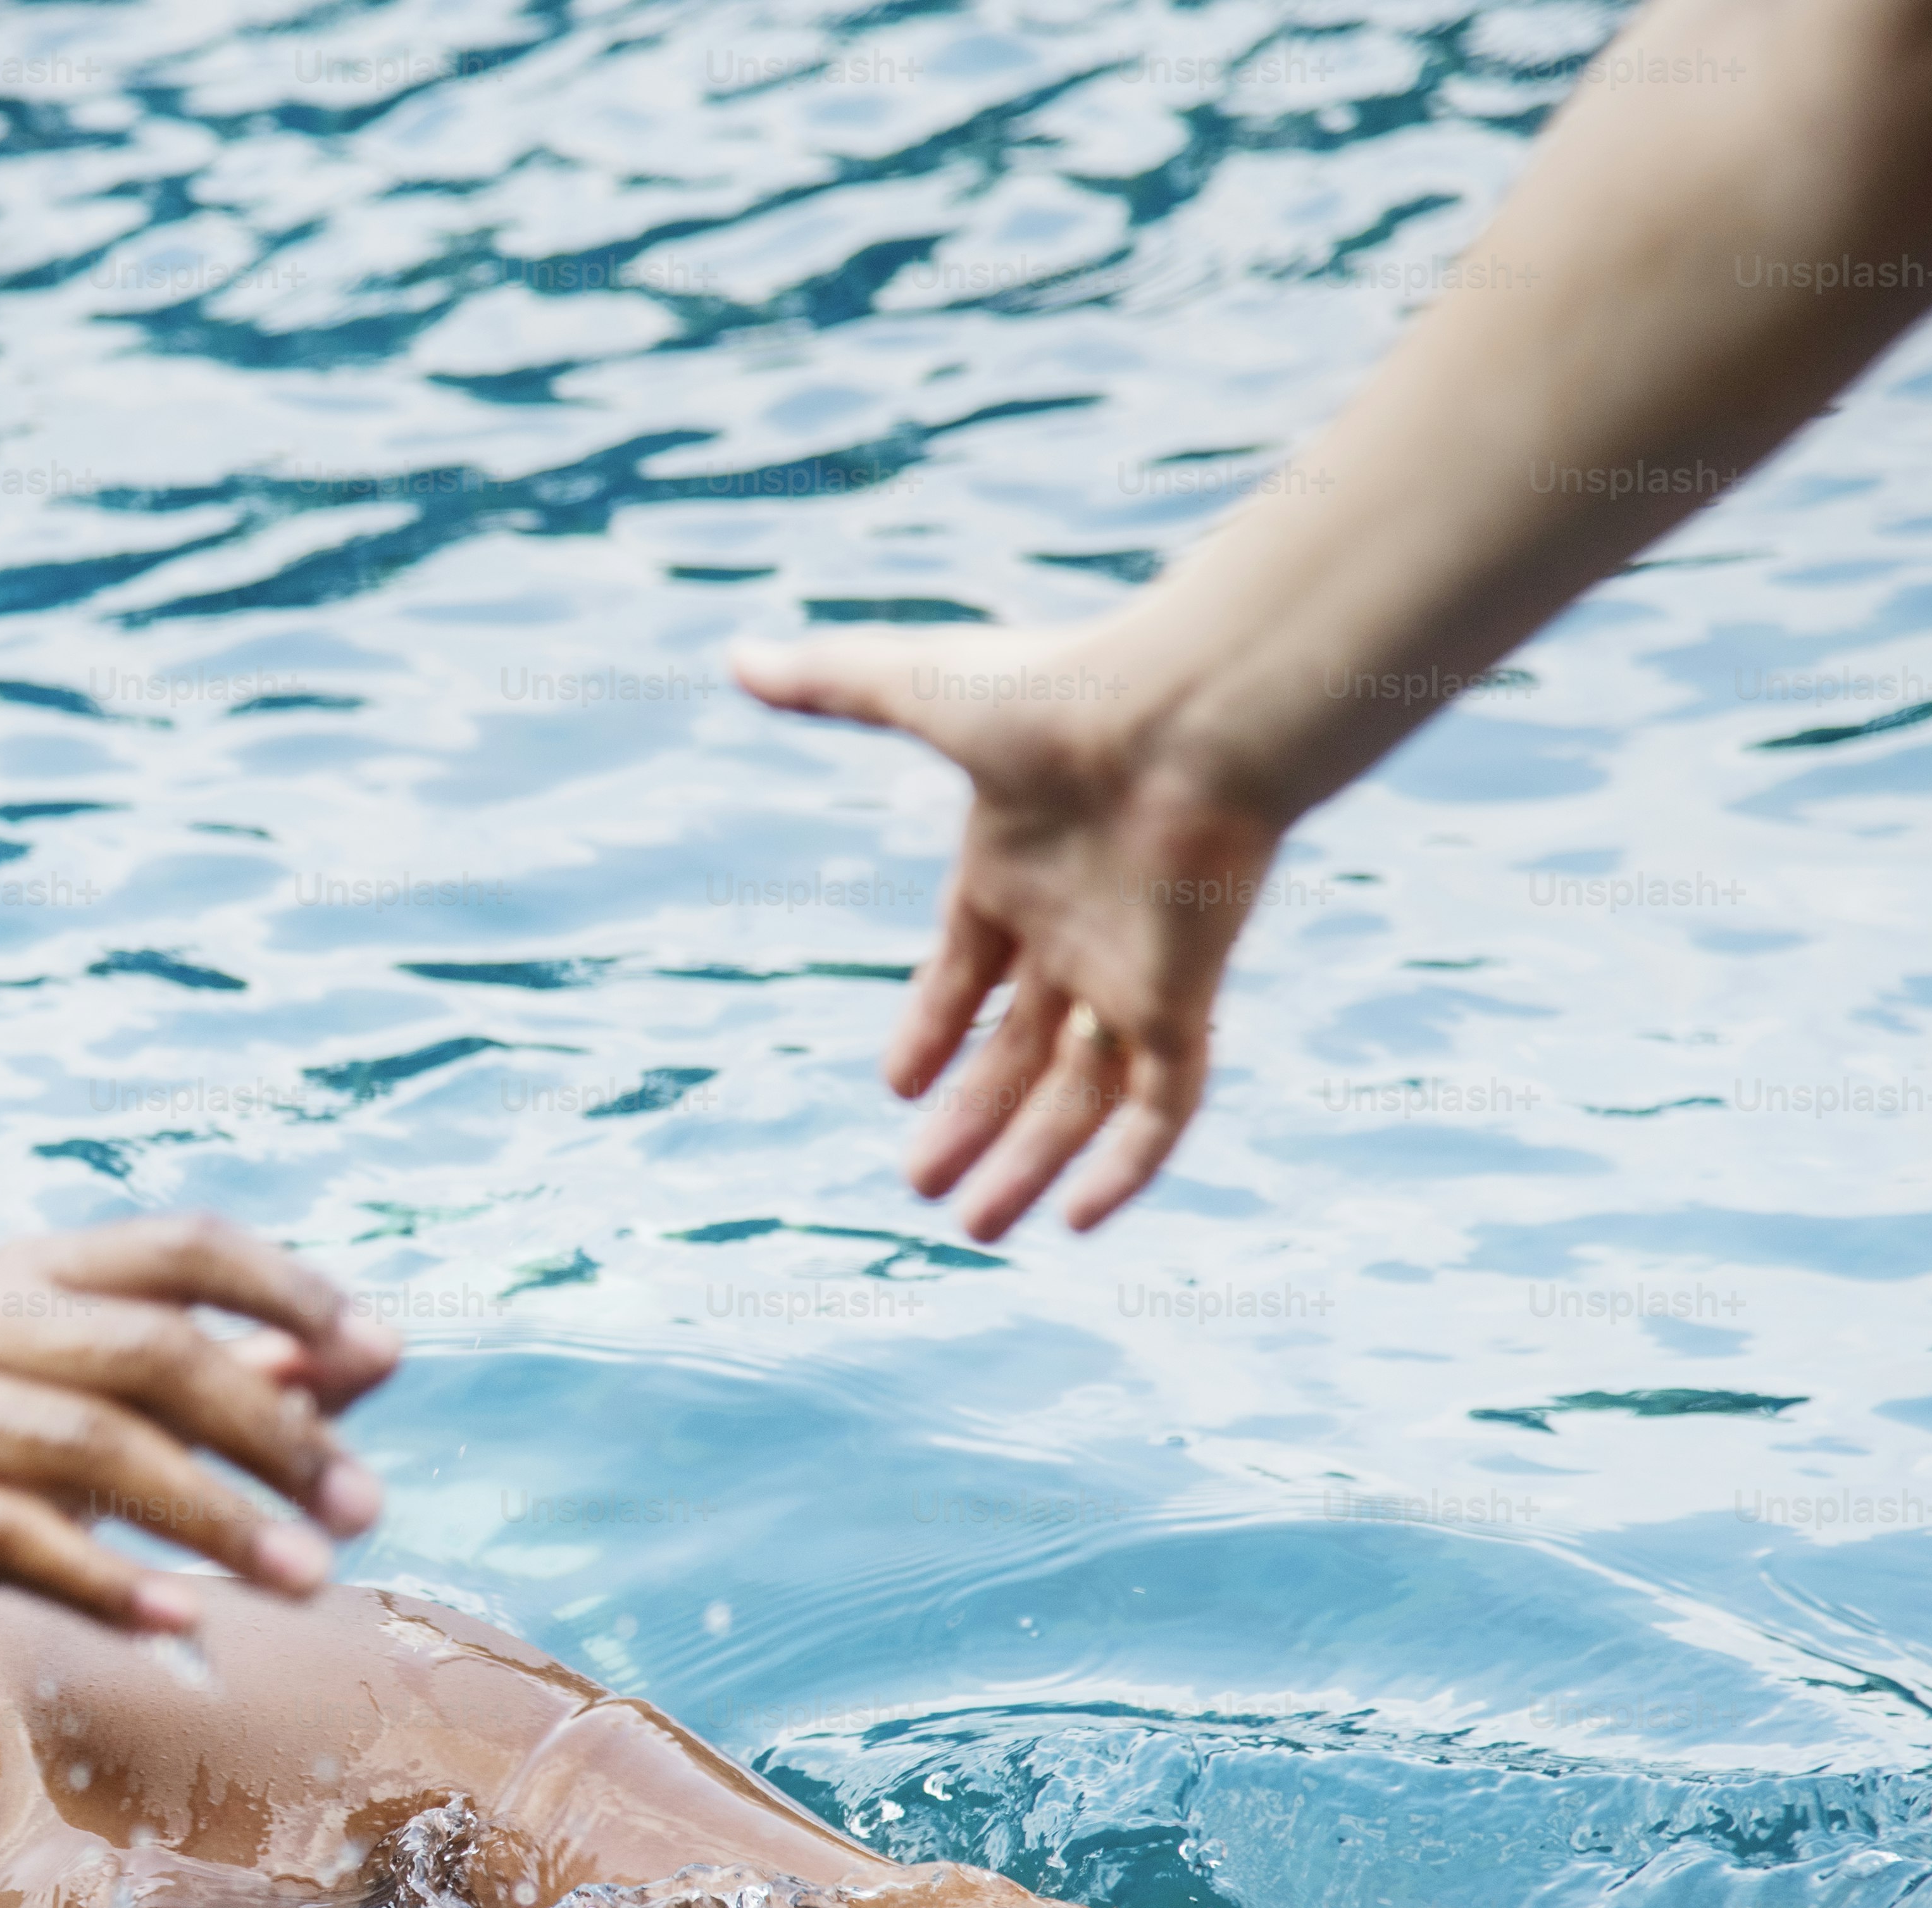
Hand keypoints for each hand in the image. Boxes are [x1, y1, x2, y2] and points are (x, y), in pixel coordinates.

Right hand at [0, 1214, 394, 1661]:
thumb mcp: (96, 1413)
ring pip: (96, 1446)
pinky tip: (184, 1620)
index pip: (182, 1248)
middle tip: (364, 1509)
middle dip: (274, 1432)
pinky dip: (109, 1579)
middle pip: (155, 1352)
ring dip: (217, 1518)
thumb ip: (229, 1377)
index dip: (289, 1291)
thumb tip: (375, 1354)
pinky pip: (15, 1538)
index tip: (381, 1353)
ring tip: (310, 1581)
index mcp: (34, 1273)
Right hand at [733, 623, 1286, 1240]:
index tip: (895, 1087)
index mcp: (1017, 866)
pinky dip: (1124, 1168)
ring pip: (1081, 1093)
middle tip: (921, 1189)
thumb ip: (833, 684)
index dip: (933, 1026)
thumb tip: (736, 653)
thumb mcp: (923, 689)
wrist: (1195, 708)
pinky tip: (1077, 1222)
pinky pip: (1160, 1107)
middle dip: (972, 1118)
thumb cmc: (1066, 690)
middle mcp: (1078, 927)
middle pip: (1021, 1048)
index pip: (970, 969)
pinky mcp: (1184, 998)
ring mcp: (1134, 968)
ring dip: (1028, 1162)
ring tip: (977, 1230)